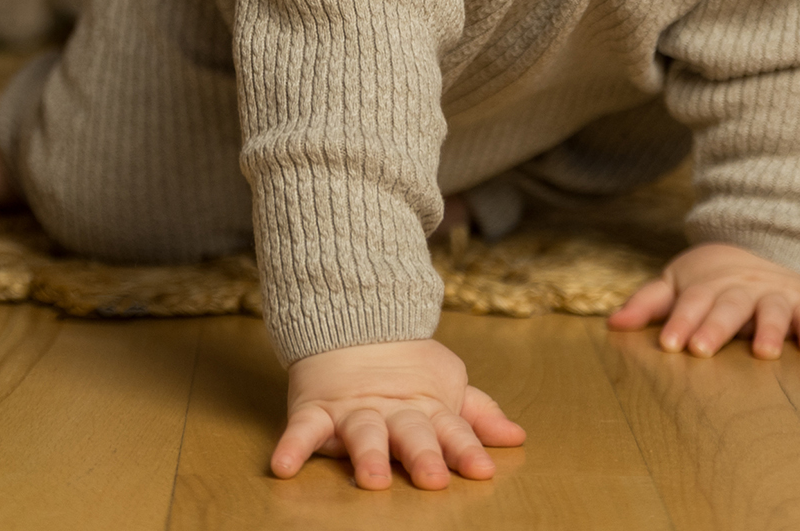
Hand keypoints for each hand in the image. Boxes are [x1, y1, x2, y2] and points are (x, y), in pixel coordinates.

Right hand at [271, 338, 525, 489]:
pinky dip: (292, 446)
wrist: (352, 319)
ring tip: (371, 479)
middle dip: (422, 456)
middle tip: (433, 478)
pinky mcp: (316, 408)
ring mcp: (353, 410)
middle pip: (410, 433)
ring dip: (367, 454)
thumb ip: (479, 414)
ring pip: (362, 433)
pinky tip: (282, 467)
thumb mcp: (447, 385)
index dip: (467, 449)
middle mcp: (392, 411)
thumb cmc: (407, 367)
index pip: (452, 430)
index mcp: (427, 408)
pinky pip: (302, 428)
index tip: (482, 470)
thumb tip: (517, 438)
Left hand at [606, 242, 799, 358]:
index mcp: (708, 286)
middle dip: (715, 327)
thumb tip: (613, 324)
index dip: (680, 321)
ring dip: (769, 329)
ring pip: (772, 311)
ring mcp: (774, 295)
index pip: (691, 303)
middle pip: (728, 307)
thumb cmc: (711, 278)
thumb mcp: (676, 283)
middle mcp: (741, 289)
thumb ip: (648, 304)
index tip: (669, 343)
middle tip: (702, 349)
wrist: (762, 244)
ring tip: (765, 353)